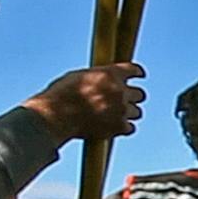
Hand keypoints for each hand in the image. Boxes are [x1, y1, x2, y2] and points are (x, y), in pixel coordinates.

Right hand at [24, 62, 145, 140]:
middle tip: (124, 101)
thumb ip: (96, 78)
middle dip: (133, 97)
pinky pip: (130, 128)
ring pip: (137, 112)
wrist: (57, 115)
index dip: (137, 73)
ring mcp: (122, 108)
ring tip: (115, 116)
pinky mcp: (120, 126)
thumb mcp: (78, 77)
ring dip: (128, 114)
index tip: (140, 75)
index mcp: (110, 73)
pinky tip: (114, 128)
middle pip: (140, 94)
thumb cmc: (61, 95)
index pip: (133, 70)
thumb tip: (100, 82)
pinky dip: (123, 128)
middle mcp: (120, 90)